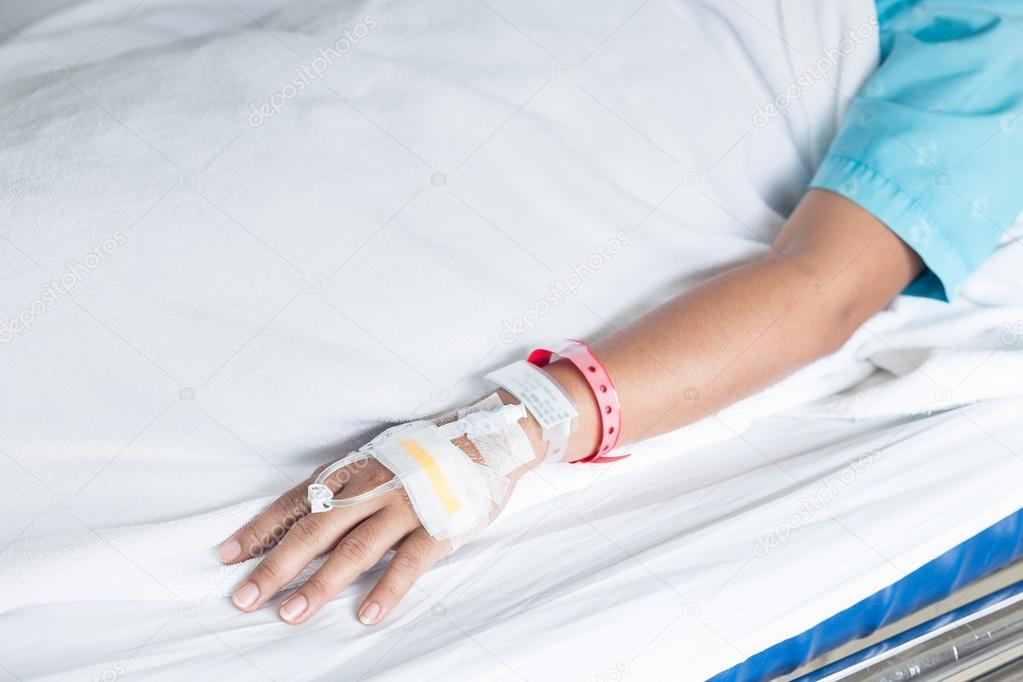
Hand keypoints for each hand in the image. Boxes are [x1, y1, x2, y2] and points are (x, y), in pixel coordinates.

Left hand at [218, 428, 524, 625]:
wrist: (487, 436)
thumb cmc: (426, 452)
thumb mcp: (378, 459)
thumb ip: (344, 488)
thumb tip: (300, 522)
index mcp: (354, 470)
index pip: (297, 502)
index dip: (261, 529)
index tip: (227, 557)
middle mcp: (373, 487)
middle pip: (315, 531)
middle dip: (276, 566)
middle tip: (245, 598)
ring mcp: (405, 507)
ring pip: (355, 550)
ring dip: (320, 584)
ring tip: (291, 613)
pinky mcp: (439, 525)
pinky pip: (409, 563)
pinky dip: (387, 590)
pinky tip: (366, 615)